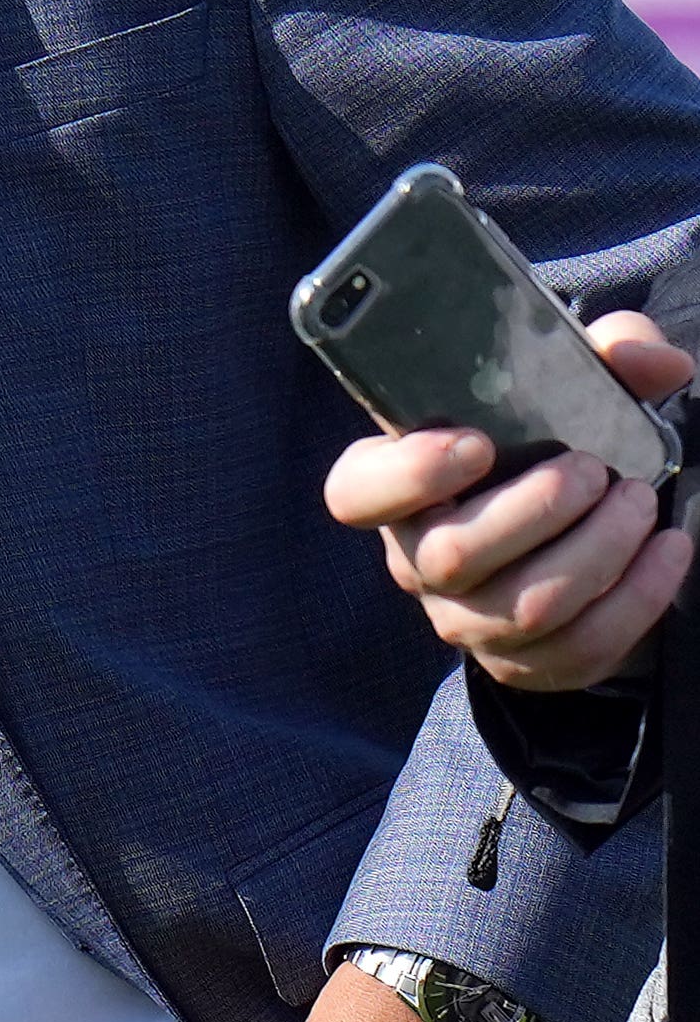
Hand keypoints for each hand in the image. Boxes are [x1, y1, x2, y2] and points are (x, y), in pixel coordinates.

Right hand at [323, 308, 691, 691]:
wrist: (578, 532)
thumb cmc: (549, 449)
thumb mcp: (567, 389)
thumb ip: (602, 358)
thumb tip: (655, 362)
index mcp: (397, 488)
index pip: (355, 494)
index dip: (406, 476)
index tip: (477, 443)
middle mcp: (416, 560)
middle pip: (454, 555)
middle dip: (538, 510)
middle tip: (598, 472)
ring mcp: (466, 620)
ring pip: (525, 606)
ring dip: (599, 552)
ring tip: (639, 504)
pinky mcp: (524, 663)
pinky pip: (579, 646)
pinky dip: (637, 597)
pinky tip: (667, 549)